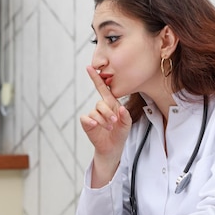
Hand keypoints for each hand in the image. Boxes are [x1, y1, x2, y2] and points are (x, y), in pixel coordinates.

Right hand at [80, 66, 131, 186]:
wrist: (113, 147)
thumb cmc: (120, 133)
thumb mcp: (127, 124)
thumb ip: (126, 116)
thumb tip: (121, 109)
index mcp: (111, 103)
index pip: (102, 88)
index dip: (96, 78)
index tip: (89, 67)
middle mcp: (101, 107)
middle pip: (101, 103)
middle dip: (108, 113)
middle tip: (114, 122)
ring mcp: (93, 115)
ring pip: (95, 112)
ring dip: (103, 120)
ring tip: (110, 128)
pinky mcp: (87, 123)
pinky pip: (86, 118)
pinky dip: (92, 122)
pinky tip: (96, 126)